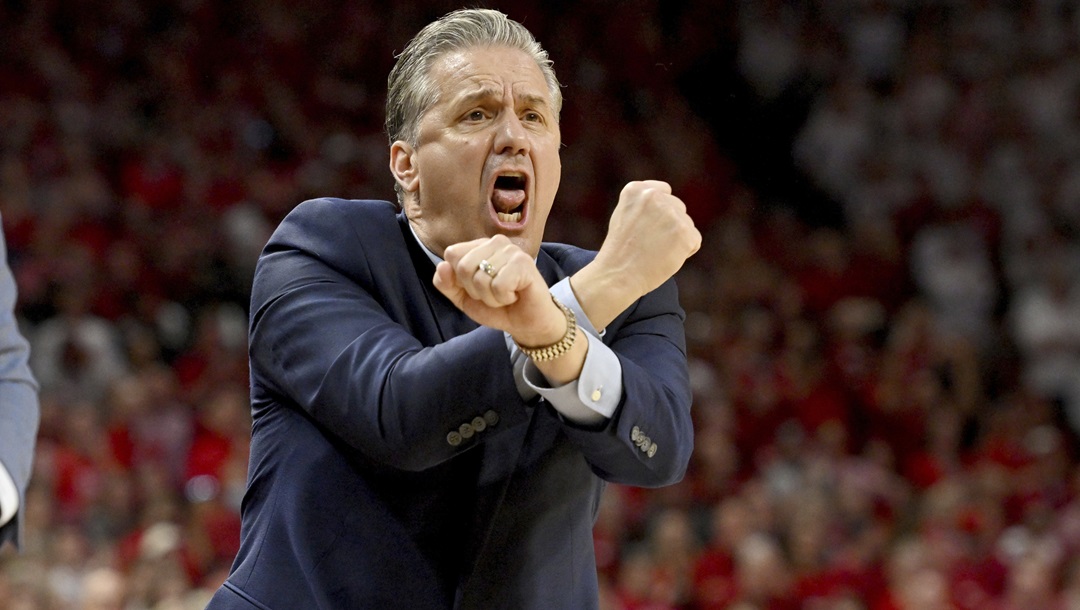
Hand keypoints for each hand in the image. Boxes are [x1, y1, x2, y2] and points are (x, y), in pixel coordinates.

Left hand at [433, 235, 565, 346]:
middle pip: (464, 266)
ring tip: (505, 295)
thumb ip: (446, 283)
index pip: (452, 254)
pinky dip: (503, 298)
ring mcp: (511, 250)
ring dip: (491, 297)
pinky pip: (498, 285)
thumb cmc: (497, 307)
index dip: (459, 279)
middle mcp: (495, 242)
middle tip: (493, 293)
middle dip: (475, 290)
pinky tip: (515, 295)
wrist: (525, 324)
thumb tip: (441, 266)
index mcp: (479, 246)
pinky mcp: (524, 262)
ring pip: (481, 278)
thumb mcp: (463, 298)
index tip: (476, 287)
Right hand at [572, 181, 700, 327]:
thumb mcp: (624, 216)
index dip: (658, 213)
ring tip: (654, 252)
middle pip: (678, 208)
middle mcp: (654, 196)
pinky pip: (694, 241)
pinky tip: (665, 258)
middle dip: (669, 226)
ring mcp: (671, 214)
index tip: (646, 228)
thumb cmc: (619, 252)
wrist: (617, 276)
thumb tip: (669, 205)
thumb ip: (644, 205)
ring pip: (687, 225)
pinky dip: (684, 253)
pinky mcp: (684, 233)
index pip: (664, 191)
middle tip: (649, 244)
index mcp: (636, 190)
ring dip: (677, 240)